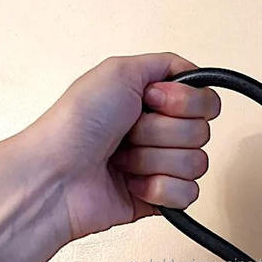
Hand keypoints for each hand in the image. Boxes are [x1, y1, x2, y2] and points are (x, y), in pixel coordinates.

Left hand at [0, 53, 220, 261]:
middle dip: (160, 132)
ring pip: (196, 164)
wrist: (55, 175)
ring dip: (153, 160)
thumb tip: (193, 71)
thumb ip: (166, 63)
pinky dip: (158, 189)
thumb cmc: (75, 125)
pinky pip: (188, 194)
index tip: (150, 100)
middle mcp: (160, 131)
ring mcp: (161, 166)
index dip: (184, 102)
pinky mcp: (159, 198)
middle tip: (126, 133)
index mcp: (154, 100)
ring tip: (122, 160)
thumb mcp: (117, 70)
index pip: (206, 100)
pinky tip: (132, 184)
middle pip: (201, 132)